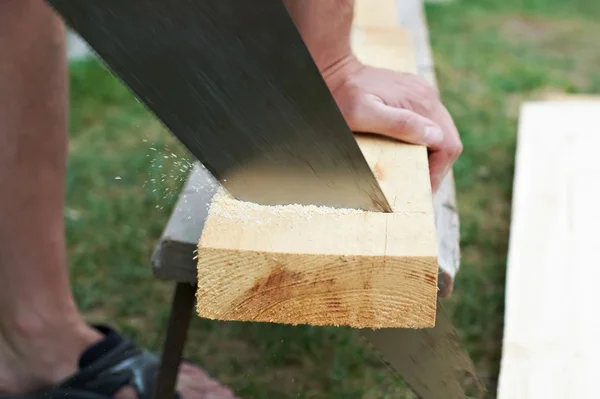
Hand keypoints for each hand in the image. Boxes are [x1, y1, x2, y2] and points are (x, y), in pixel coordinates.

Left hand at [324, 56, 461, 191]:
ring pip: (441, 132)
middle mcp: (427, 96)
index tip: (423, 189)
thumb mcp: (363, 115)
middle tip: (419, 183)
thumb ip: (399, 124)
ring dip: (431, 153)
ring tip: (414, 170)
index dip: (439, 172)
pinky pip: (429, 121)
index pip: (448, 145)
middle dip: (437, 165)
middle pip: (448, 139)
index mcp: (421, 103)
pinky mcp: (413, 93)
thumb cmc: (342, 97)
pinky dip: (423, 139)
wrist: (334, 70)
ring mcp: (422, 93)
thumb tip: (434, 136)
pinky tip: (407, 148)